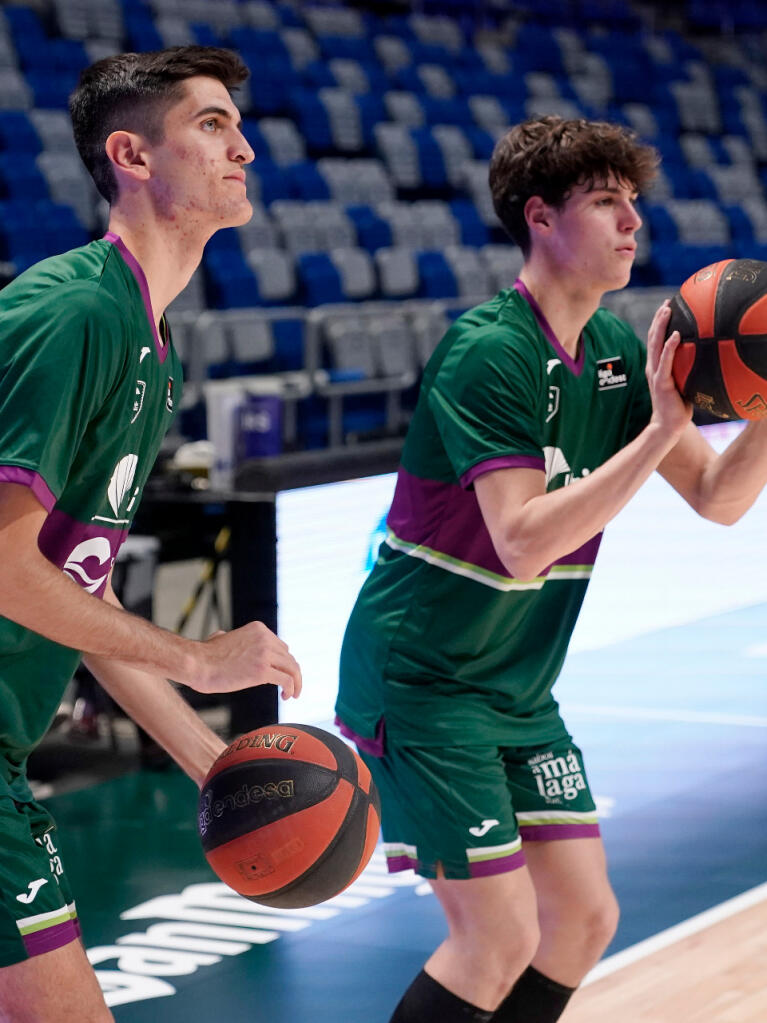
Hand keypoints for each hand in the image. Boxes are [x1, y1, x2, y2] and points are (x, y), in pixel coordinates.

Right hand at [192, 622, 301, 698]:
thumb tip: (221, 637)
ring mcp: (264, 653)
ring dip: (296, 682)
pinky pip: (286, 680)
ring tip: (292, 695)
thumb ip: (227, 637)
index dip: (283, 663)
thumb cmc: (204, 656)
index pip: (281, 647)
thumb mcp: (220, 637)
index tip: (282, 674)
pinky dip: (291, 688)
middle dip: (291, 673)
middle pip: (289, 658)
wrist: (197, 664)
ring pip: (293, 668)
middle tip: (290, 687)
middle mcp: (265, 638)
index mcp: (258, 629)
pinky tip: (287, 696)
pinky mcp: (262, 671)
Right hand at [646, 301, 692, 437]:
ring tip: (666, 310)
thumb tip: (705, 357)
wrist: (667, 426)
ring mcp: (655, 374)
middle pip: (653, 338)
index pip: (655, 341)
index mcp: (655, 367)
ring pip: (655, 345)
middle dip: (659, 319)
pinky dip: (669, 347)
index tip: (667, 308)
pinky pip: (665, 362)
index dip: (659, 324)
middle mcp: (652, 367)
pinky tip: (675, 335)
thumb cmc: (677, 407)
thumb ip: (687, 370)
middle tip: (667, 303)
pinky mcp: (661, 382)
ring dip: (660, 326)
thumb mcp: (683, 383)